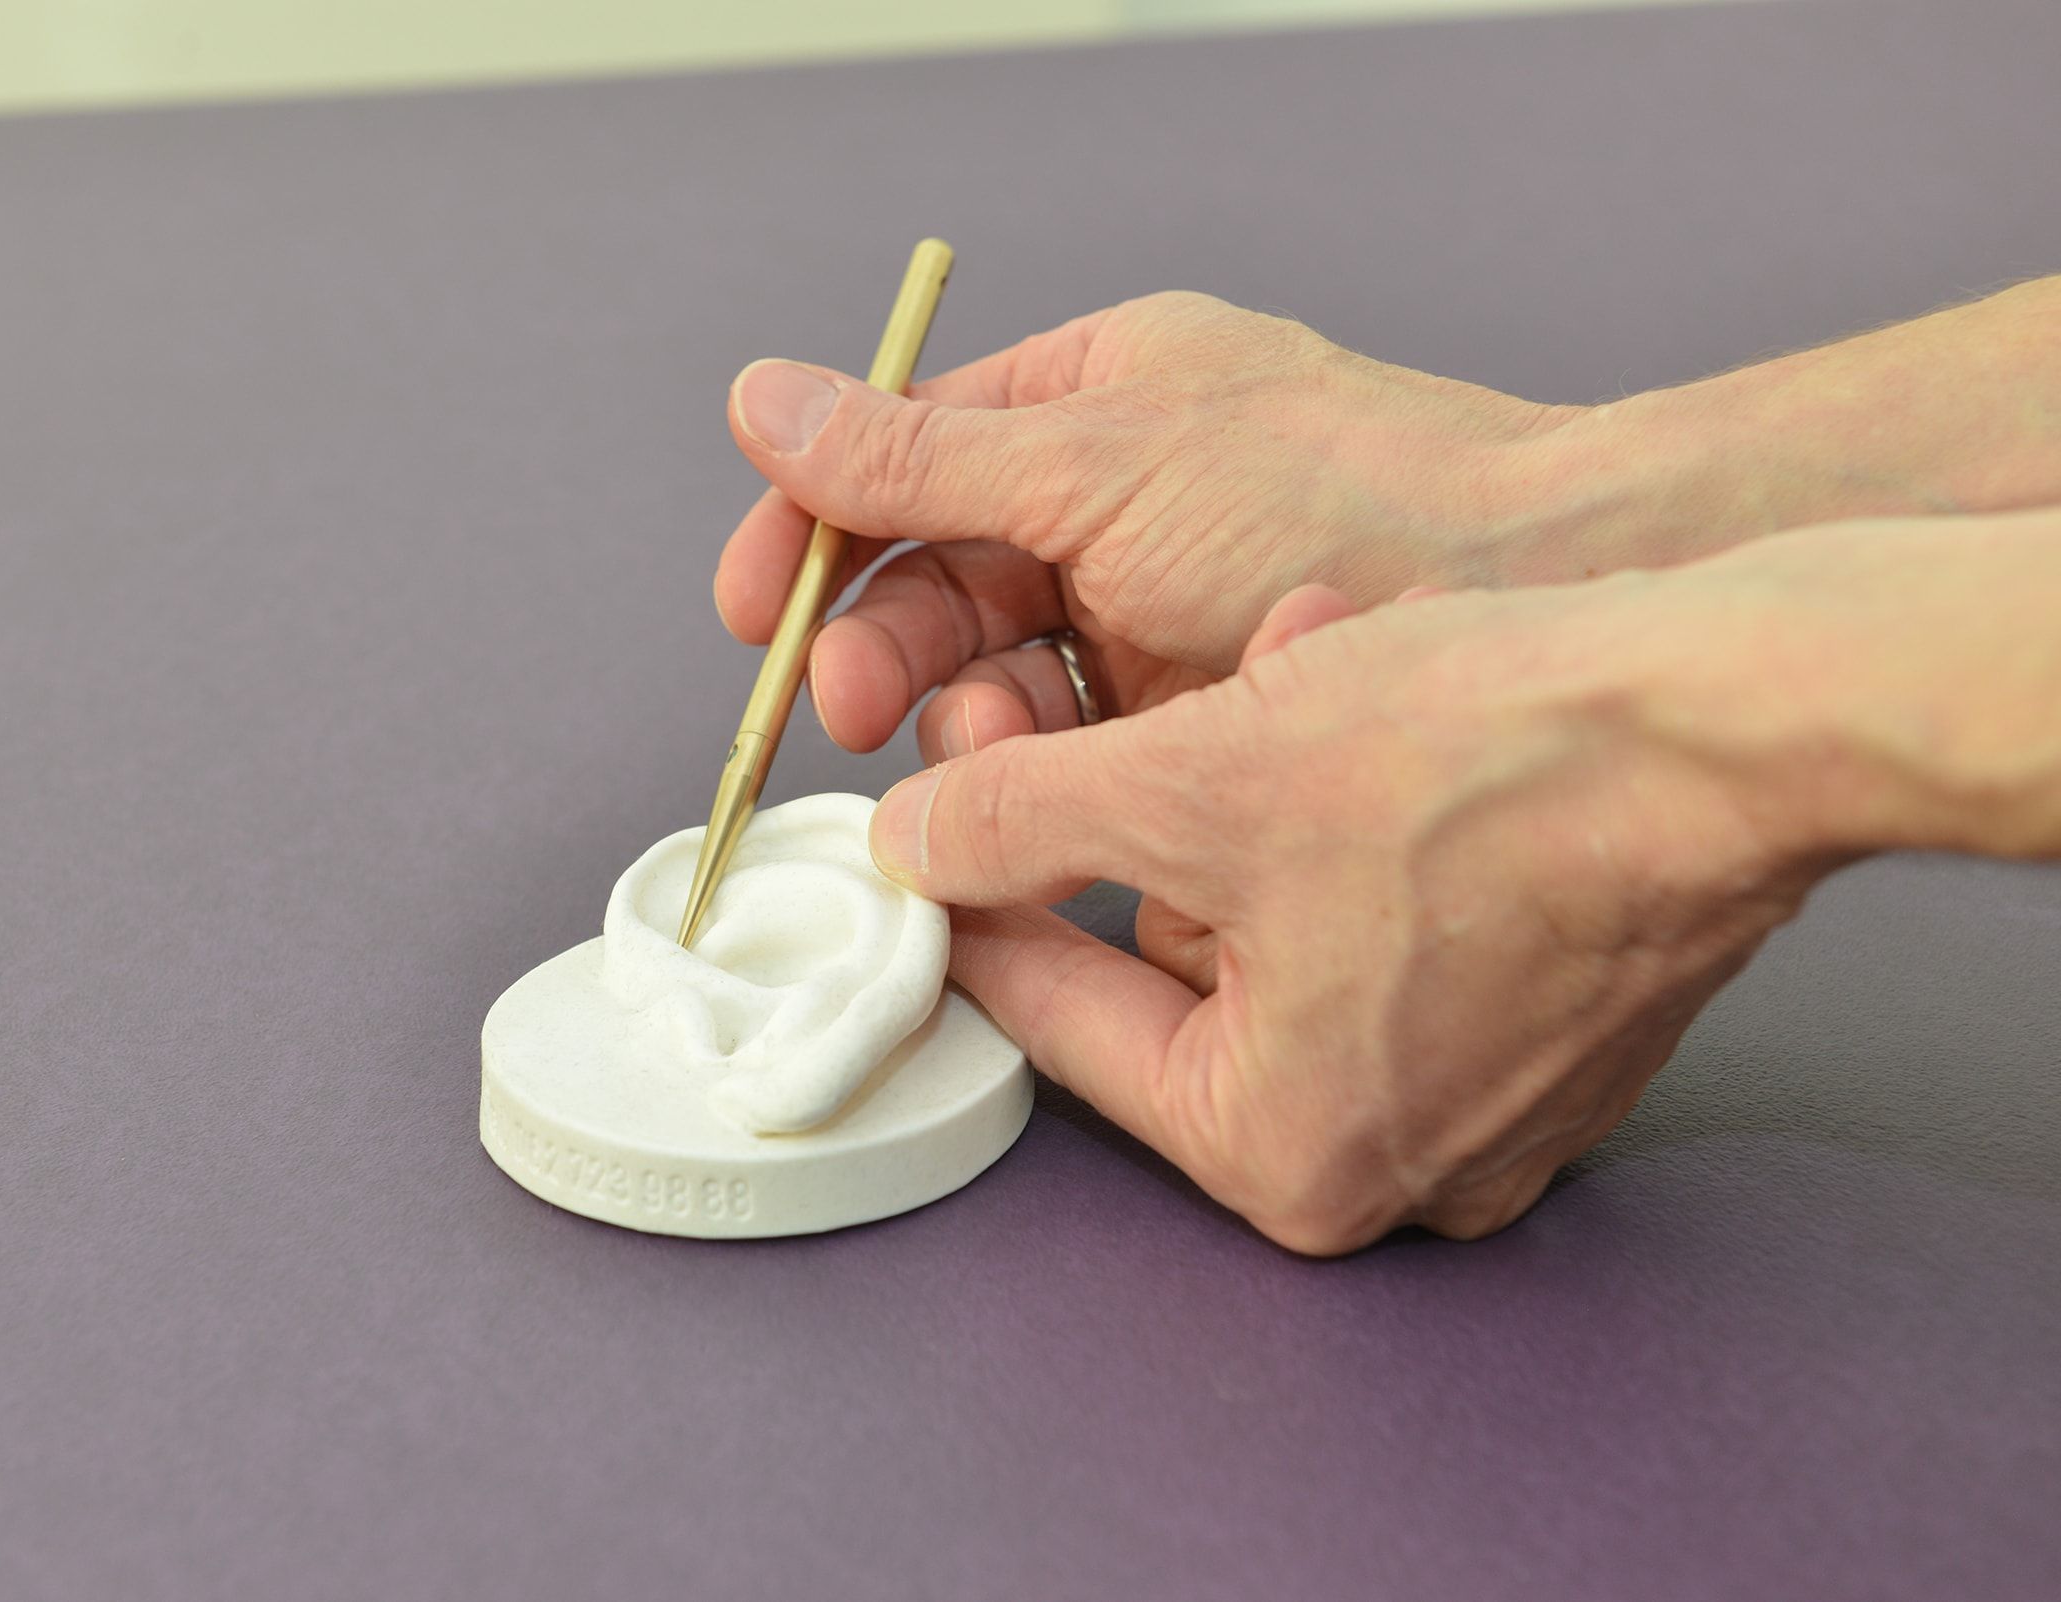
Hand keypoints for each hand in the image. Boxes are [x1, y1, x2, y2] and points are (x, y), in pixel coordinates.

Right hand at [713, 292, 1573, 759]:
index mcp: (1087, 402)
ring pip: (999, 680)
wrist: (1543, 592)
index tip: (758, 615)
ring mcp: (1156, 616)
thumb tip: (763, 402)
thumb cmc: (1355, 494)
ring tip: (980, 746)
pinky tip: (1038, 795)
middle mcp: (1113, 507)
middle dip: (882, 649)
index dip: (813, 535)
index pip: (901, 460)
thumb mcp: (1106, 465)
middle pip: (937, 583)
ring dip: (963, 721)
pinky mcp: (1199, 718)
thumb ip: (919, 457)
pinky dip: (1040, 776)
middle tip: (852, 711)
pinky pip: (1075, 751)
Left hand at [858, 541, 1892, 1253]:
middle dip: (1119, 819)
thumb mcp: (1190, 783)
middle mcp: (1393, 1160)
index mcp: (1286, 1155)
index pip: (1060, 1024)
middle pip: (1170, 975)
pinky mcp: (1546, 1014)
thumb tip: (920, 840)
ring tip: (1242, 672)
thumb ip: (1016, 821)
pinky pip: (1384, 913)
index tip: (922, 826)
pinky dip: (1342, 810)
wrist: (1745, 719)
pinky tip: (1340, 690)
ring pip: (1279, 923)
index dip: (969, 901)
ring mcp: (1484, 1095)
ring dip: (1233, 791)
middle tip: (1054, 713)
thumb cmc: (1498, 772)